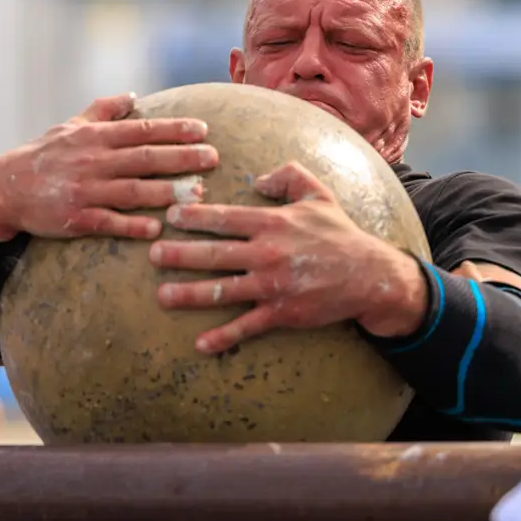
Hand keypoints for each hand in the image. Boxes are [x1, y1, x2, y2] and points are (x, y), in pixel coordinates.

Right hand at [0, 93, 218, 241]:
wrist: (5, 189)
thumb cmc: (45, 156)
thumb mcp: (71, 126)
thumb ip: (103, 110)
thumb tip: (133, 96)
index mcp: (95, 137)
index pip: (141, 130)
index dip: (173, 129)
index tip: (203, 130)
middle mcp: (93, 161)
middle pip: (144, 158)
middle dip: (181, 157)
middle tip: (213, 157)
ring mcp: (85, 190)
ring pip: (132, 190)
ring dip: (166, 191)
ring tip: (198, 193)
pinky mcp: (76, 218)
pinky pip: (109, 222)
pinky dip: (132, 225)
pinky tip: (156, 228)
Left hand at [149, 162, 428, 352]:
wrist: (369, 275)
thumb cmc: (340, 233)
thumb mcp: (318, 194)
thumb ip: (288, 175)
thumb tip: (257, 179)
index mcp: (272, 223)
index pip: (224, 218)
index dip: (194, 216)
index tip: (169, 216)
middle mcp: (267, 253)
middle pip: (213, 254)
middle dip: (179, 254)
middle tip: (152, 254)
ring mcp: (272, 286)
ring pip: (221, 290)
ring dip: (188, 294)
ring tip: (161, 295)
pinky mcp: (281, 313)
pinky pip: (247, 327)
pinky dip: (223, 337)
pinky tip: (200, 344)